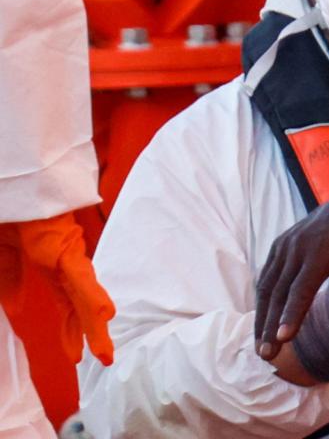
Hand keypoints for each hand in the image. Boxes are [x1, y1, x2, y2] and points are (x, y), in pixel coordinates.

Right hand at [0, 213, 114, 364]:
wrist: (15, 183)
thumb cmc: (11, 210)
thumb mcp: (4, 252)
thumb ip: (10, 277)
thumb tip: (15, 308)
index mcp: (51, 265)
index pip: (67, 304)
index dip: (73, 329)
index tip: (78, 355)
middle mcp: (64, 262)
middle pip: (81, 304)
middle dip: (91, 333)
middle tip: (103, 359)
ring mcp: (67, 254)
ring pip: (85, 294)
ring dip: (94, 323)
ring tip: (104, 350)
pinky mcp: (64, 246)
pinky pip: (79, 275)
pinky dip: (91, 295)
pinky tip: (104, 314)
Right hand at [254, 196, 328, 358]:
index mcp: (322, 249)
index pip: (303, 286)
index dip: (292, 313)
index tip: (284, 338)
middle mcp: (297, 245)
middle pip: (280, 291)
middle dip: (271, 324)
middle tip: (267, 356)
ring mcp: (283, 245)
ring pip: (267, 287)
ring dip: (262, 319)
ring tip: (262, 349)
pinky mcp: (276, 247)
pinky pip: (266, 279)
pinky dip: (262, 304)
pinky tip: (262, 327)